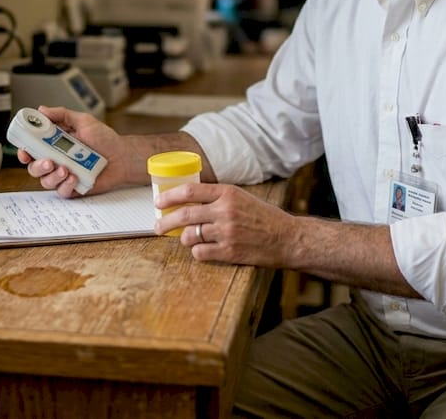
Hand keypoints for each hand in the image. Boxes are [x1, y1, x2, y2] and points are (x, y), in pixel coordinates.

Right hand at [15, 106, 139, 196]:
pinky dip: (66, 186)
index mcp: (54, 144)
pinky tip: (74, 178)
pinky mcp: (73, 188)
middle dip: (37, 166)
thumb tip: (42, 109)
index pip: (32, 149)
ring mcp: (64, 175)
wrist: (122, 155)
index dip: (24, 151)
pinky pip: (62, 192)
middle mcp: (56, 160)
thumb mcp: (83, 121)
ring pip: (46, 181)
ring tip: (66, 170)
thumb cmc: (104, 139)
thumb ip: (62, 115)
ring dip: (52, 176)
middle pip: (34, 168)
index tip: (25, 151)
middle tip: (49, 161)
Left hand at [154, 182, 295, 265]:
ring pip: (190, 236)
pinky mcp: (230, 252)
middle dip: (165, 222)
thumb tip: (187, 201)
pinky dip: (198, 252)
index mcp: (228, 193)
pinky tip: (203, 250)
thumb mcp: (242, 198)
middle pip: (184, 215)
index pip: (190, 191)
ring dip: (184, 239)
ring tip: (189, 239)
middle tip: (158, 227)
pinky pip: (200, 253)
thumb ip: (218, 198)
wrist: (287, 238)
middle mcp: (225, 211)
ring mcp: (227, 232)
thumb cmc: (264, 217)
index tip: (158, 202)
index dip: (170, 196)